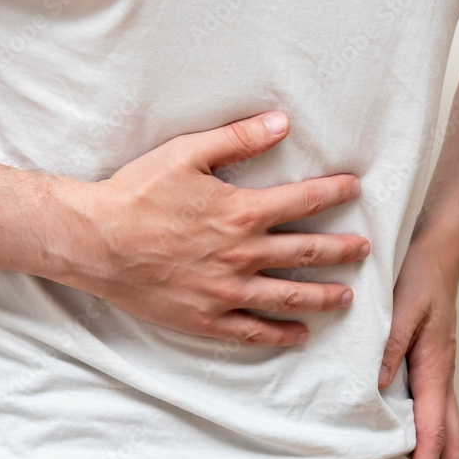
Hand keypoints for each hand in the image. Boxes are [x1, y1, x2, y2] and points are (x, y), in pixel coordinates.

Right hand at [47, 110, 370, 346]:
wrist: (94, 241)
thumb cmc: (137, 193)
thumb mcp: (187, 153)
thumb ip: (238, 139)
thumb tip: (282, 122)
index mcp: (242, 212)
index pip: (305, 200)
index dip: (335, 193)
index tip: (354, 190)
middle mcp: (242, 255)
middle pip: (307, 253)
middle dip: (341, 250)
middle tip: (363, 250)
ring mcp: (226, 292)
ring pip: (289, 296)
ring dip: (322, 296)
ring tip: (346, 297)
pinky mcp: (205, 318)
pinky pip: (252, 331)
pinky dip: (279, 334)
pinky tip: (298, 335)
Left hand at [379, 240, 458, 458]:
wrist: (436, 256)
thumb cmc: (421, 279)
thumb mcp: (402, 309)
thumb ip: (390, 347)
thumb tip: (380, 384)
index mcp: (435, 368)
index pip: (433, 431)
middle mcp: (443, 377)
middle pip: (454, 442)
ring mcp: (441, 374)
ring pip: (451, 432)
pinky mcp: (433, 367)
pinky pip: (441, 415)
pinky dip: (440, 442)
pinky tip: (428, 451)